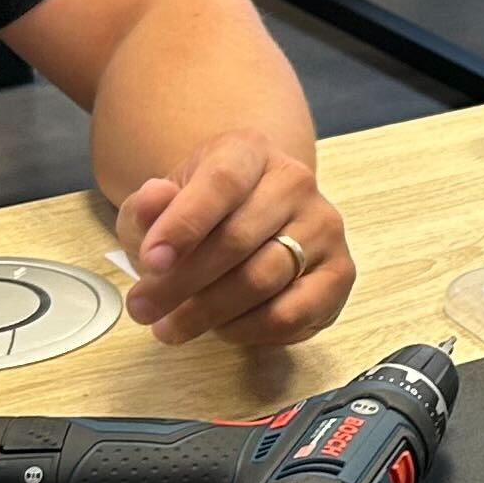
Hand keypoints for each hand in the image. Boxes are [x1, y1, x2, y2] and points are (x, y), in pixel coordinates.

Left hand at [117, 133, 352, 348]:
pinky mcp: (339, 273)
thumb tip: (153, 199)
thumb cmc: (200, 215)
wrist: (249, 221)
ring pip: (262, 280)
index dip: (184, 225)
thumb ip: (148, 207)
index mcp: (250, 152)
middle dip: (182, 283)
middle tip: (144, 310)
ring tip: (171, 327)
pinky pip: (291, 313)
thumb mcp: (160, 206)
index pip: (222, 183)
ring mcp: (323, 227)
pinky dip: (248, 330)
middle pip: (237, 240)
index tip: (150, 262)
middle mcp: (295, 182)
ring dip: (208, 313)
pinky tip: (221, 329)